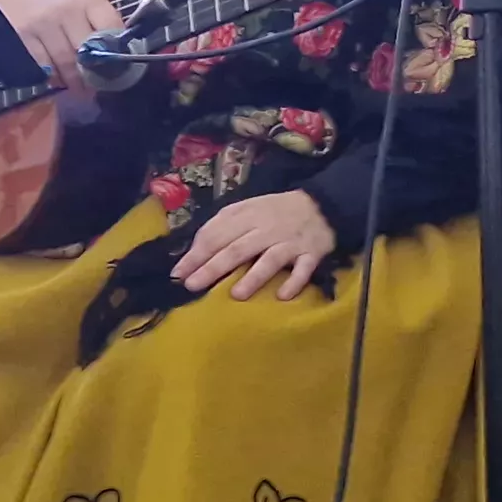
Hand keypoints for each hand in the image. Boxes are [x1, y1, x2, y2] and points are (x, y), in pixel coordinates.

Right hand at [0, 0, 124, 88]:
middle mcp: (67, 10)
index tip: (121, 63)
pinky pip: (44, 65)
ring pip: (67, 62)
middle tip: (102, 86)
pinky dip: (54, 77)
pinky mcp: (23, 37)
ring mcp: (43, 24)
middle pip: (89, 50)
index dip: (118, 48)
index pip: (112, 26)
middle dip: (96, 72)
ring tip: (83, 91)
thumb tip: (132, 27)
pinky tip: (60, 82)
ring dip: (77, 81)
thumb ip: (108, 3)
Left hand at [174, 191, 341, 301]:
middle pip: (238, 249)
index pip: (218, 235)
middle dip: (214, 267)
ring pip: (270, 260)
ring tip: (236, 295)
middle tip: (193, 285)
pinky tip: (283, 296)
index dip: (197, 254)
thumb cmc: (277, 211)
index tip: (178, 273)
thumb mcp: (248, 208)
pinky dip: (295, 282)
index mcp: (249, 216)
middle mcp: (268, 229)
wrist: (323, 205)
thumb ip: (223, 225)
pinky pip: (304, 269)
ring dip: (253, 277)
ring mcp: (290, 243)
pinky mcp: (312, 254)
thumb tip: (193, 250)